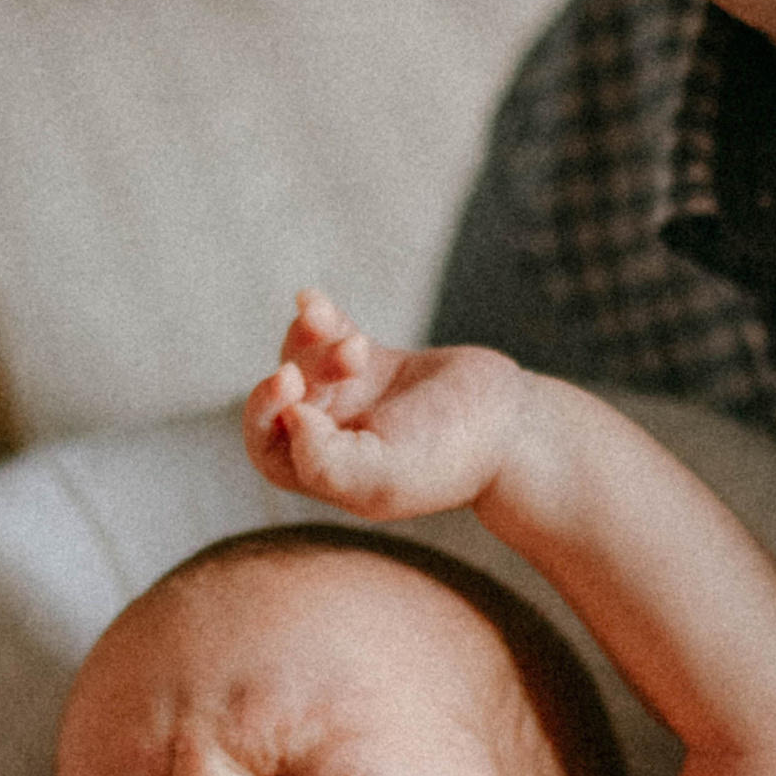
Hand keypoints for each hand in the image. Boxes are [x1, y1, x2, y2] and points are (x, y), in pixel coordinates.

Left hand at [244, 290, 526, 520]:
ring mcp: (348, 398)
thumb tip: (287, 419)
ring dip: (319, 341)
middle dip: (308, 366)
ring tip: (358, 346)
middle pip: (285, 392)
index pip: (265, 441)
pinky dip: (319, 316)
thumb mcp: (381, 476)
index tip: (290, 381)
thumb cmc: (448, 458)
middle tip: (351, 357)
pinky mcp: (371, 364)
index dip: (264, 407)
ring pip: (303, 356)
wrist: (511, 427)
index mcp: (323, 474)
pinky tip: (312, 299)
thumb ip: (324, 462)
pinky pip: (329, 334)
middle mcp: (327, 437)